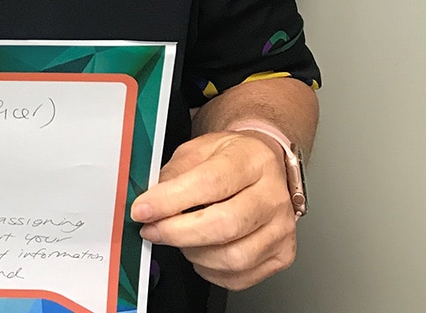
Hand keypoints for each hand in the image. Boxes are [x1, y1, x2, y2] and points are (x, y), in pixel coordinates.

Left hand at [130, 130, 295, 290]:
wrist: (264, 166)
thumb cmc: (231, 158)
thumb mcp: (198, 149)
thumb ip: (174, 173)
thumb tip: (151, 201)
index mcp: (252, 160)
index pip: (209, 183)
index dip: (170, 200)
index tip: (143, 209)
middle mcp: (273, 195)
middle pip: (224, 225)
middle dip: (177, 232)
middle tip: (152, 229)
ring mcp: (282, 228)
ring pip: (233, 257)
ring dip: (193, 252)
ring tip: (178, 237)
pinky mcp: (282, 255)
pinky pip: (240, 277)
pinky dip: (210, 270)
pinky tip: (200, 252)